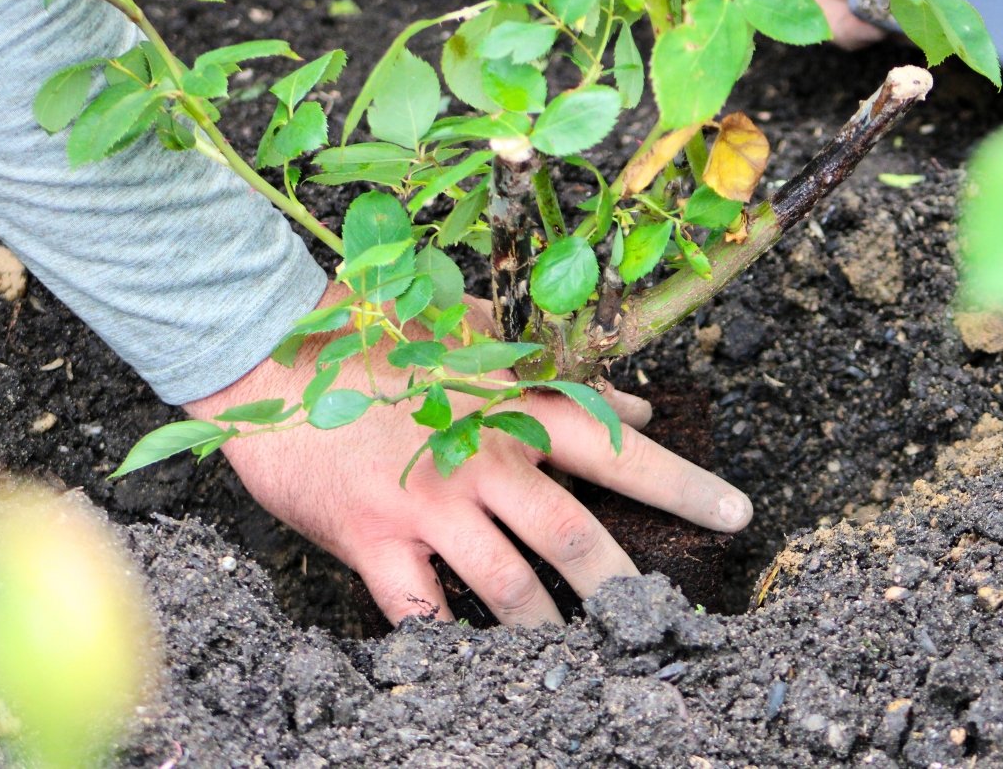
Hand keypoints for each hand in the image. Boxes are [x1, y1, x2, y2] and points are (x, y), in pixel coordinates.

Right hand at [184, 284, 752, 625]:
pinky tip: (473, 666)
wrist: (266, 351)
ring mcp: (428, 503)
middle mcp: (480, 458)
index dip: (683, 482)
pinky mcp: (373, 539)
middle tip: (664, 617)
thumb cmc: (375, 338)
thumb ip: (553, 367)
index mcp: (512, 408)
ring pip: (509, 583)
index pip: (617, 446)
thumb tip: (635, 397)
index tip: (736, 513)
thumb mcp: (474, 336)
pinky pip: (420, 610)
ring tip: (578, 656)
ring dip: (548, 628)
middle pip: (573, 532)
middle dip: (626, 582)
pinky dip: (449, 643)